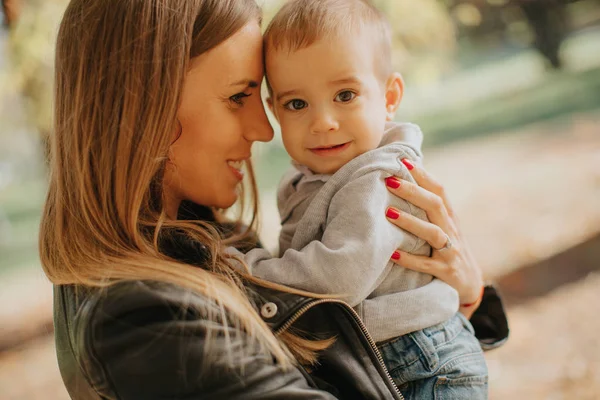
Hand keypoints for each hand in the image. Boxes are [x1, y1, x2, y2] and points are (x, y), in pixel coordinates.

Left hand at [385, 159, 483, 317]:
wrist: (471, 287)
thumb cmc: (449, 251)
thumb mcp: (444, 228)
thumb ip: (429, 209)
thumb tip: (407, 183)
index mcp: (450, 218)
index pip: (439, 190)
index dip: (423, 175)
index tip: (404, 161)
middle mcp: (452, 231)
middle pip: (435, 206)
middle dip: (413, 192)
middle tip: (390, 180)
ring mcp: (450, 252)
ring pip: (433, 233)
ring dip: (411, 222)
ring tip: (388, 213)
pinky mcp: (445, 272)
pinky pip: (426, 264)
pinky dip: (409, 259)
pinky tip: (392, 253)